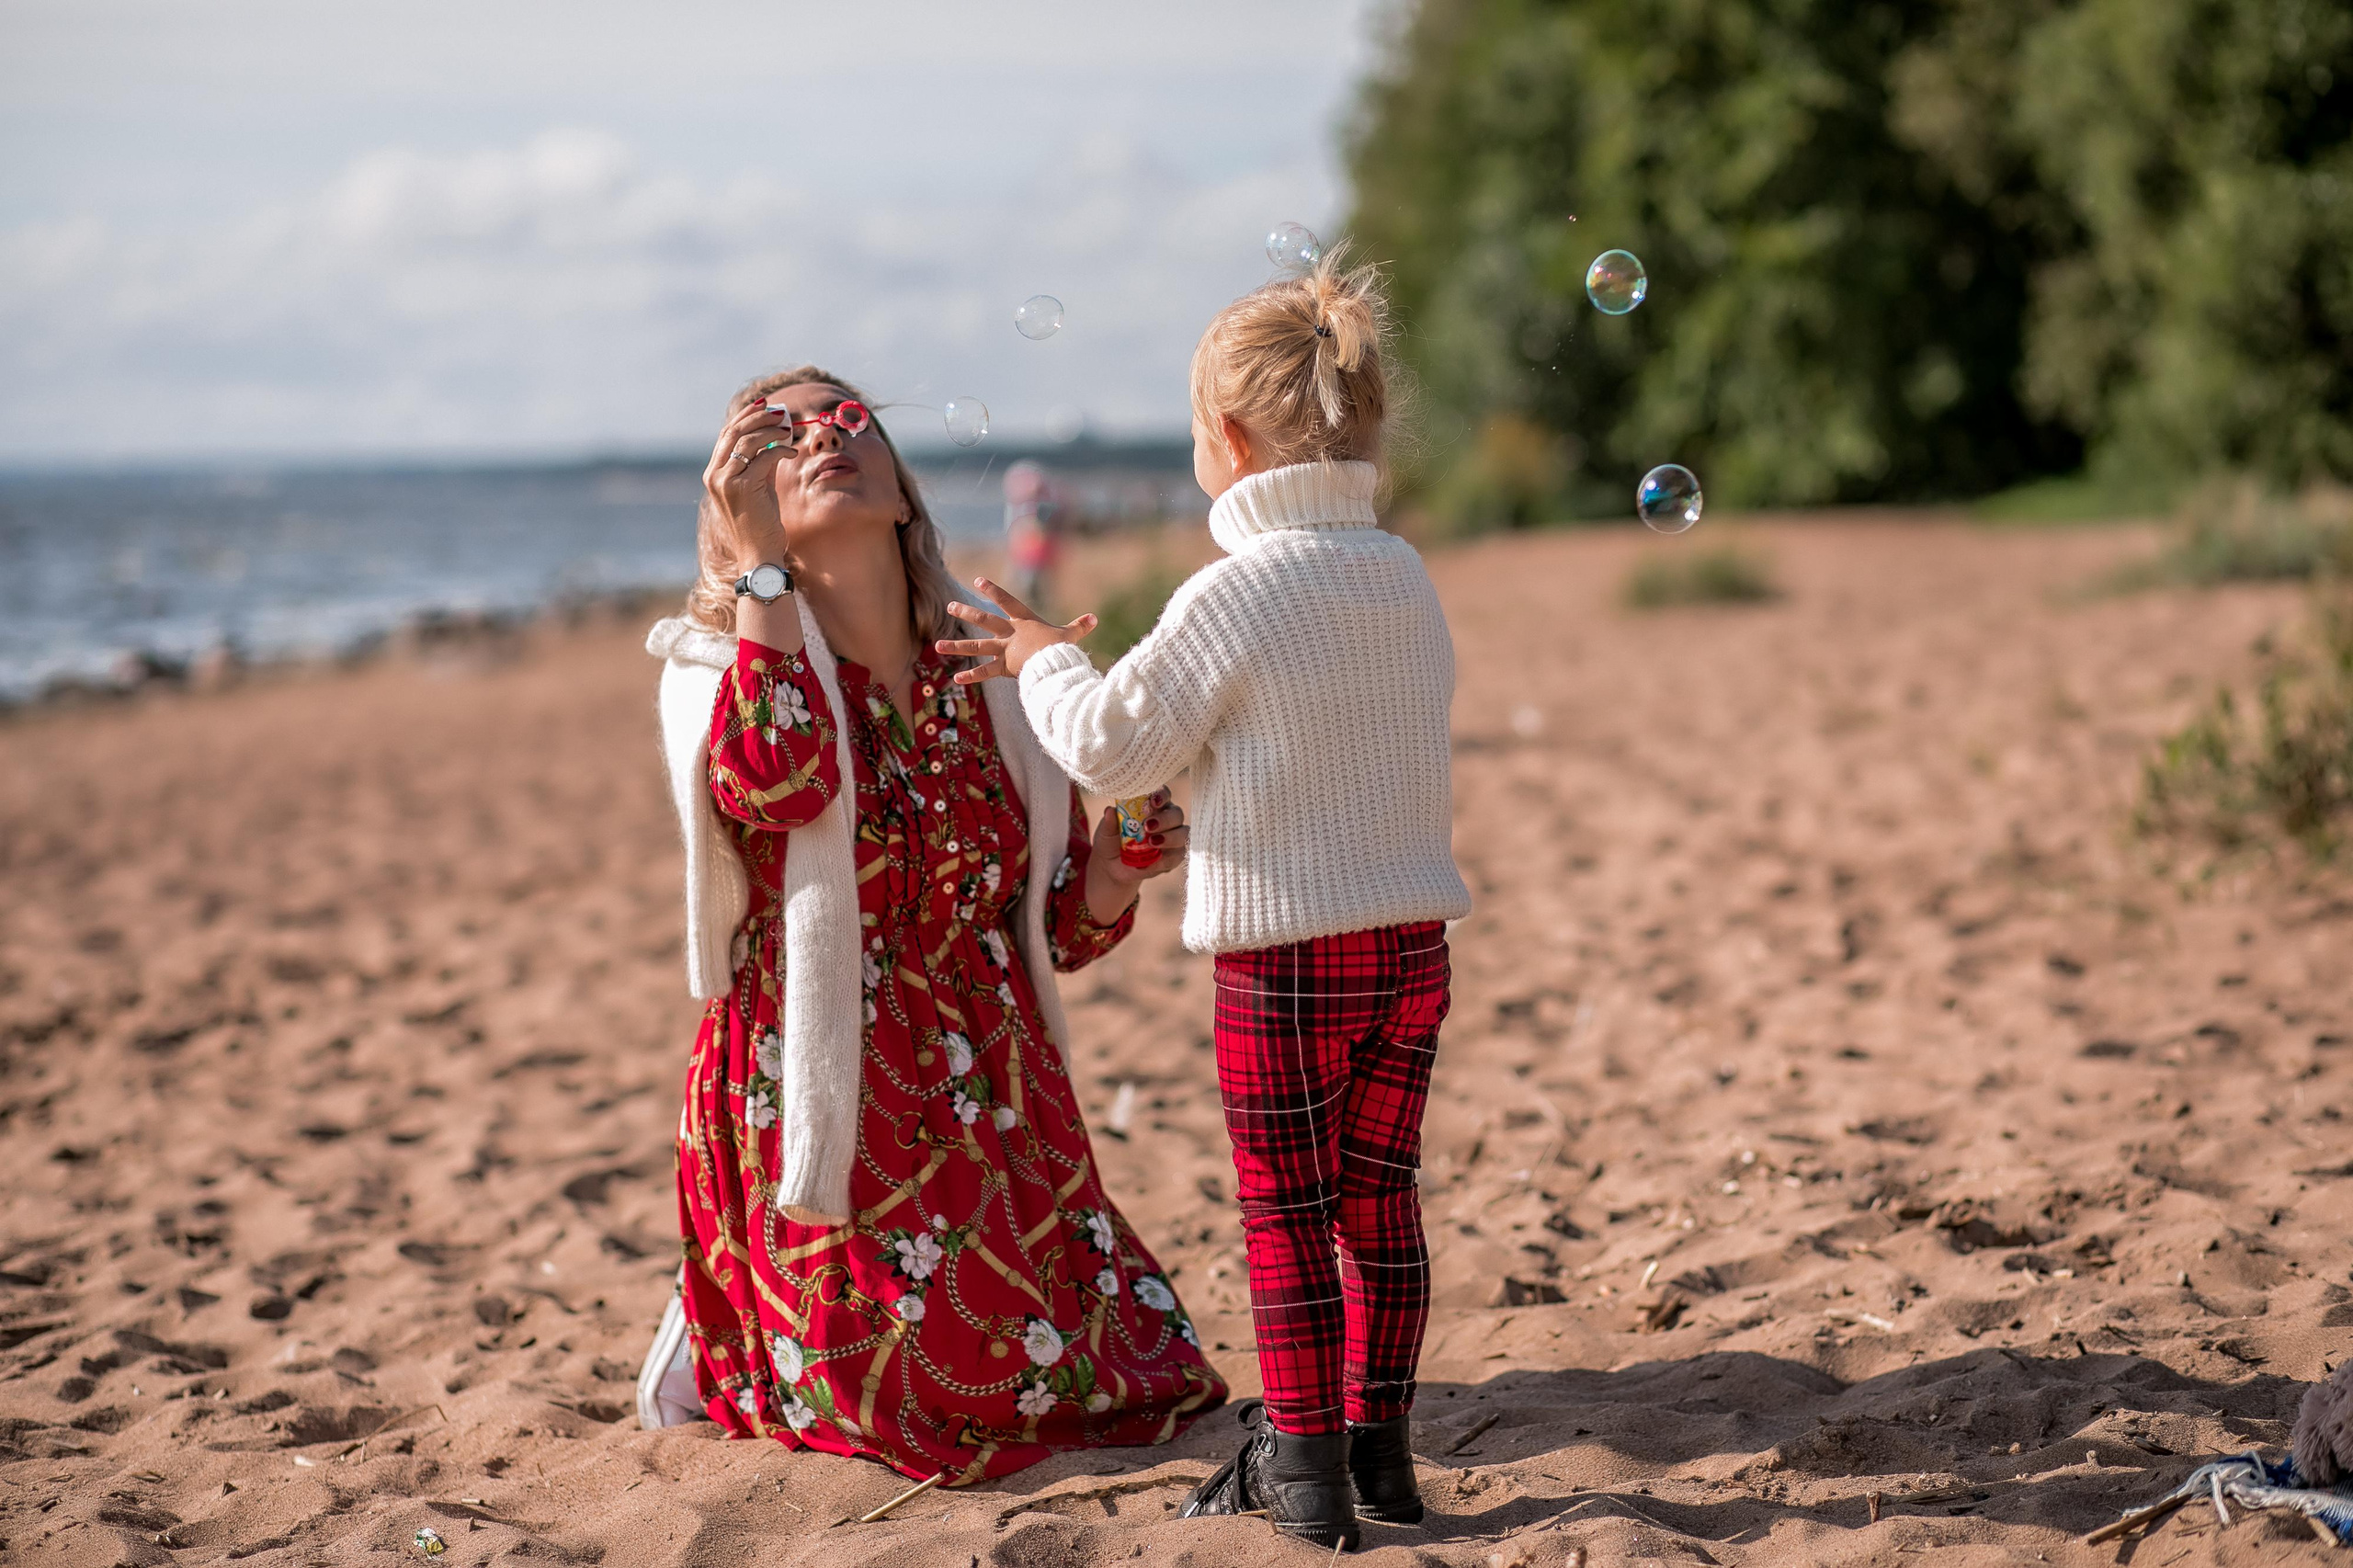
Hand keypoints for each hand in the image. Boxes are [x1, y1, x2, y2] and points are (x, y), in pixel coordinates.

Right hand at [700, 394, 798, 573]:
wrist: (758, 553)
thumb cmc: (761, 523)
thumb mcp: (759, 486)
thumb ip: (762, 462)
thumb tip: (776, 437)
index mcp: (714, 473)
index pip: (727, 434)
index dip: (745, 415)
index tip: (765, 404)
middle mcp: (715, 475)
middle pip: (734, 432)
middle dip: (759, 416)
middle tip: (781, 412)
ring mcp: (725, 481)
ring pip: (748, 441)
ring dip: (771, 430)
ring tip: (788, 429)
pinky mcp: (742, 488)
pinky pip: (764, 457)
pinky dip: (780, 450)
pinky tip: (792, 453)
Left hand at [936, 577, 1095, 684]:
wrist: (1055, 664)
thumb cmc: (1063, 649)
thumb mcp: (1070, 636)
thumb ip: (1079, 627)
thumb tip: (1095, 618)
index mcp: (1024, 622)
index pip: (1006, 601)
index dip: (993, 590)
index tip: (978, 580)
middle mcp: (1010, 633)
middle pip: (984, 619)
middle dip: (966, 612)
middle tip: (949, 605)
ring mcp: (1004, 650)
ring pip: (976, 646)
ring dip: (956, 645)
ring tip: (937, 646)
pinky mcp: (1003, 668)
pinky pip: (984, 672)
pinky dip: (971, 676)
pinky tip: (954, 678)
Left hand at [1083, 789, 1186, 924]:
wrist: (1112, 866)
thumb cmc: (1111, 841)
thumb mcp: (1105, 832)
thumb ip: (1109, 822)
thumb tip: (1109, 811)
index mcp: (1152, 805)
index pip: (1164, 794)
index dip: (1162, 795)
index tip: (1153, 801)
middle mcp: (1167, 818)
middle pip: (1176, 814)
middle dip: (1165, 819)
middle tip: (1148, 827)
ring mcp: (1173, 837)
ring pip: (1183, 834)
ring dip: (1170, 838)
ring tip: (1151, 844)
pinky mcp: (1173, 856)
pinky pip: (1177, 856)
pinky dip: (1163, 861)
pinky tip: (1148, 864)